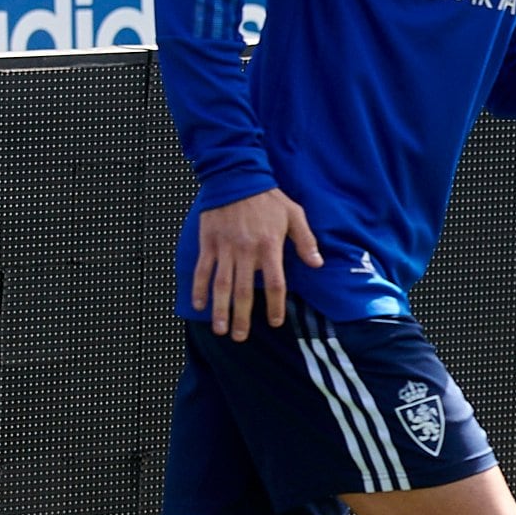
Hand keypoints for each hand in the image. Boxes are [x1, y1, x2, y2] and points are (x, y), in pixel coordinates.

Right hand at [192, 188, 320, 340]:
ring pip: (221, 285)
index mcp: (270, 247)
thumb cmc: (269, 198)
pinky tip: (198, 304)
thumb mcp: (295, 215)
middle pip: (244, 291)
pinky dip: (199, 288)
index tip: (276, 321)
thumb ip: (305, 241)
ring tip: (221, 329)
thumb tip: (317, 264)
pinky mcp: (209, 243)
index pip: (275, 284)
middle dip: (242, 317)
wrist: (236, 178)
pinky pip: (203, 269)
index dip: (275, 305)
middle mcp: (247, 251)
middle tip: (240, 337)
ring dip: (220, 310)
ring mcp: (225, 248)